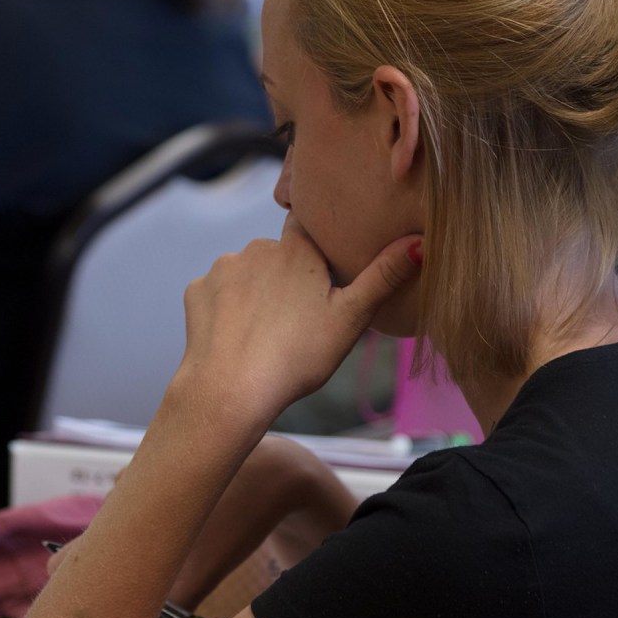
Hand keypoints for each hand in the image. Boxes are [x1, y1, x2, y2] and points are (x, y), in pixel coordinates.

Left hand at [176, 217, 420, 433]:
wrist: (229, 390)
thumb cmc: (297, 358)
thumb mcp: (351, 319)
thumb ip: (383, 277)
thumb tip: (421, 241)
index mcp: (296, 249)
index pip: (309, 227)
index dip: (318, 245)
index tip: (323, 269)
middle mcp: (256, 248)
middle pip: (277, 254)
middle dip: (287, 276)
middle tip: (299, 317)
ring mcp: (222, 268)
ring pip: (246, 273)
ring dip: (256, 292)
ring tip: (267, 331)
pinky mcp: (196, 291)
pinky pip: (218, 292)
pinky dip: (227, 309)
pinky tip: (238, 336)